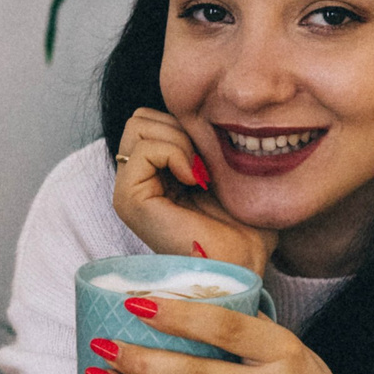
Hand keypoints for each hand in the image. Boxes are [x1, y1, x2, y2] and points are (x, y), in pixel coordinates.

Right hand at [110, 109, 274, 275]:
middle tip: (203, 161)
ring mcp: (128, 190)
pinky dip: (175, 152)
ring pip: (139, 125)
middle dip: (179, 125)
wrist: (244, 262)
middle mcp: (135, 181)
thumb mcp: (227, 169)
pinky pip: (145, 148)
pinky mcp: (129, 199)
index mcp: (155, 174)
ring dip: (179, 138)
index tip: (211, 156)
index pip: (154, 117)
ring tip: (199, 171)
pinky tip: (194, 178)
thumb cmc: (244, 227)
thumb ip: (210, 139)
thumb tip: (209, 111)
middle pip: (141, 117)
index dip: (186, 123)